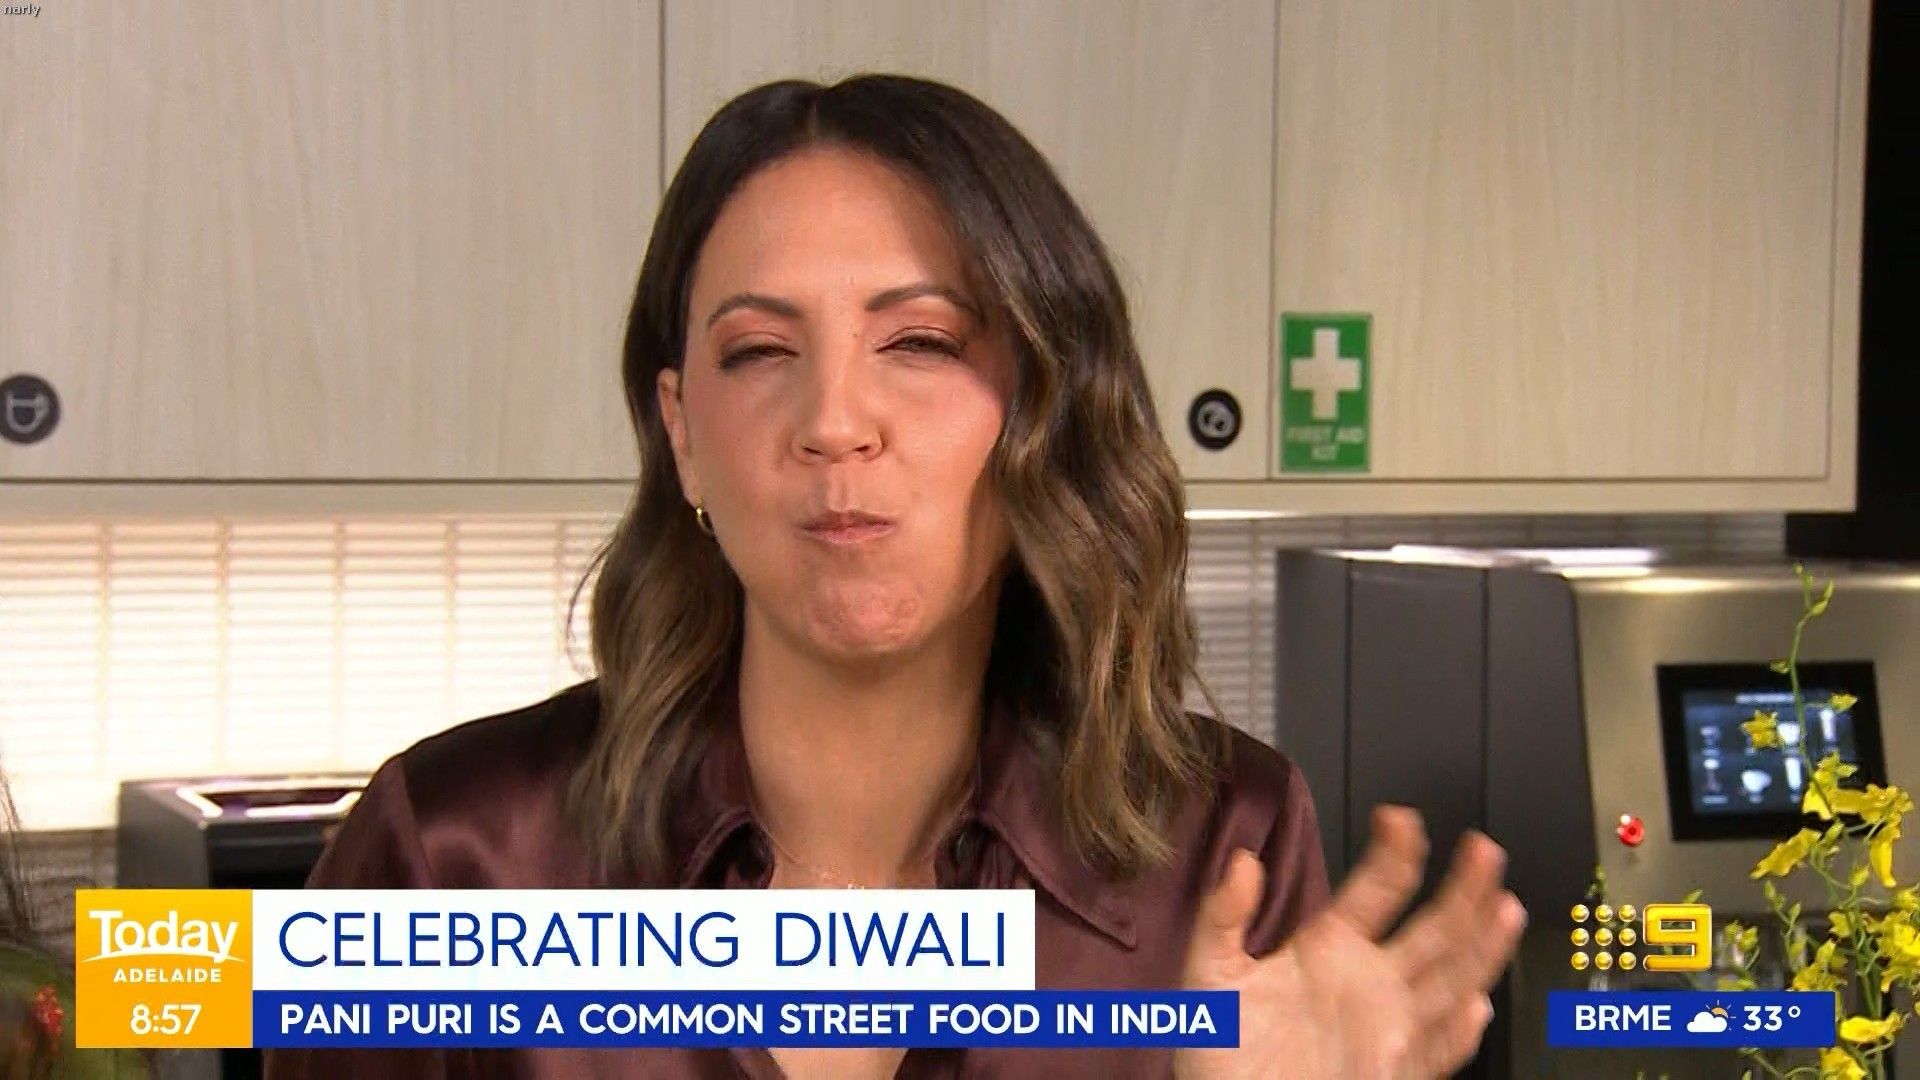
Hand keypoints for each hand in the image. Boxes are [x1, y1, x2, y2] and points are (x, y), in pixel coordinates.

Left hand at [1175, 806, 1526, 1079]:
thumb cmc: (1220, 1050)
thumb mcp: (1208, 973)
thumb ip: (1222, 917)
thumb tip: (1240, 864)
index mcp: (1328, 947)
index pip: (1376, 888)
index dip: (1393, 851)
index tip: (1401, 819)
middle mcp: (1367, 982)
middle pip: (1431, 928)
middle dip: (1462, 889)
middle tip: (1483, 850)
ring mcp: (1384, 1026)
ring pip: (1449, 981)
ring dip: (1478, 947)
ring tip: (1503, 907)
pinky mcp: (1389, 1071)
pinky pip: (1434, 1053)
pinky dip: (1456, 1035)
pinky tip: (1475, 1008)